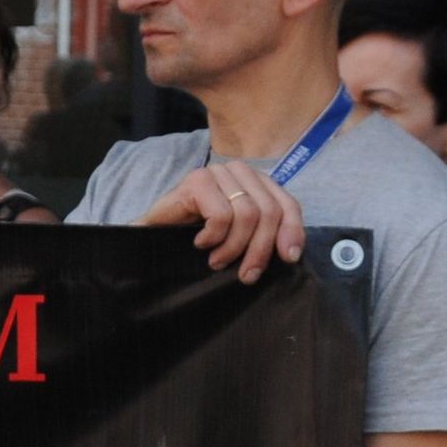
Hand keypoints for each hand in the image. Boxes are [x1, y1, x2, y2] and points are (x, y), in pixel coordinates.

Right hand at [139, 159, 306, 282]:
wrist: (153, 237)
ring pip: (248, 215)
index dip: (293, 232)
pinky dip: (213, 237)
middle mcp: (240, 171)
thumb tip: (291, 253)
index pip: (288, 204)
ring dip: (233, 248)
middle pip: (269, 212)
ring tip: (217, 261)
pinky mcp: (197, 180)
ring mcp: (218, 172)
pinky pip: (222, 215)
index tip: (288, 259)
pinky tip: (200, 244)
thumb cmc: (198, 239)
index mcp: (257, 182)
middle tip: (245, 275)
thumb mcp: (239, 239)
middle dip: (259, 250)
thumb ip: (265, 237)